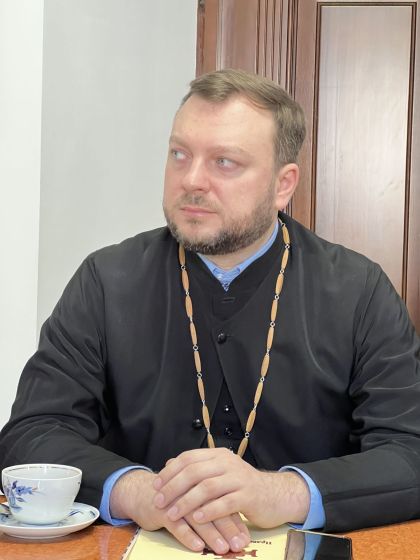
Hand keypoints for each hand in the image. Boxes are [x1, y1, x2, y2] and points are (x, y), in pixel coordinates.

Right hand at [110, 469, 250, 554]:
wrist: (144, 493)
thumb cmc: (176, 499)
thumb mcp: (197, 501)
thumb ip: (218, 510)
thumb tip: (242, 532)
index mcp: (202, 482)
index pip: (223, 500)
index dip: (235, 519)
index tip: (246, 538)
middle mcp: (191, 488)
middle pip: (213, 507)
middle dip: (227, 528)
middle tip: (239, 544)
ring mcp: (176, 497)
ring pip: (196, 516)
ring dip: (211, 533)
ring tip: (223, 548)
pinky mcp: (161, 509)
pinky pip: (176, 523)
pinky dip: (187, 535)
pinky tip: (198, 547)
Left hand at [153, 448, 309, 527]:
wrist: (274, 495)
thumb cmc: (241, 487)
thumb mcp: (220, 473)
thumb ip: (198, 469)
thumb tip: (168, 465)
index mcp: (218, 455)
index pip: (188, 458)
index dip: (170, 471)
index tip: (155, 485)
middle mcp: (228, 462)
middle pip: (195, 472)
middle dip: (173, 487)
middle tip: (159, 502)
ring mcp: (239, 478)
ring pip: (207, 487)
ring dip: (187, 502)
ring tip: (172, 514)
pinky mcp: (248, 496)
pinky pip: (225, 503)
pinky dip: (208, 511)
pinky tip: (196, 519)